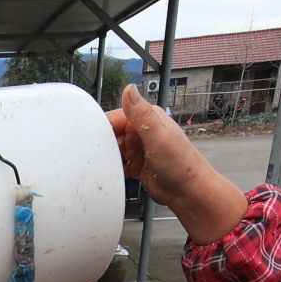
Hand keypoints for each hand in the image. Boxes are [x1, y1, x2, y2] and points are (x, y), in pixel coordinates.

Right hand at [106, 83, 248, 243]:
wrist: (189, 192)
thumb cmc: (182, 164)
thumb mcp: (158, 135)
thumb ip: (141, 113)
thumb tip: (129, 89)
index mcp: (147, 117)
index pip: (115, 117)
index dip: (101, 127)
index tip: (90, 139)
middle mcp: (142, 130)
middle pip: (111, 134)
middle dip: (103, 145)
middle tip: (98, 157)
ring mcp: (139, 148)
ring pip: (114, 150)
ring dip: (108, 158)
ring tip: (106, 165)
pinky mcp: (137, 164)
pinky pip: (118, 163)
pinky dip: (113, 168)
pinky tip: (113, 173)